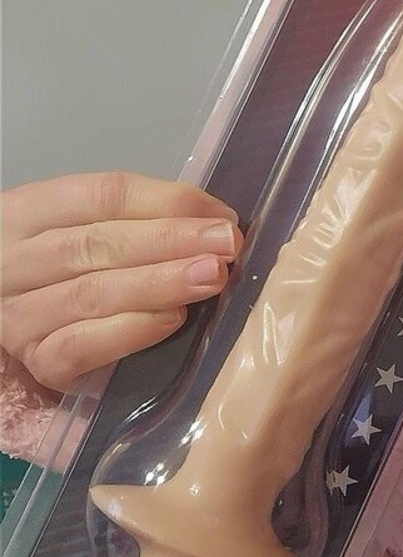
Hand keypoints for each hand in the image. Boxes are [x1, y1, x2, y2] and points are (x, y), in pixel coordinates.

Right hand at [1, 171, 242, 391]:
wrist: (28, 326)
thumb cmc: (69, 273)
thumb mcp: (89, 231)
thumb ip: (143, 220)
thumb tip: (216, 220)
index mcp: (26, 211)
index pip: (100, 194)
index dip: (166, 202)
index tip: (221, 217)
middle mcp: (12, 261)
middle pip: (97, 243)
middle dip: (171, 241)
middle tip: (227, 246)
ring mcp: (18, 315)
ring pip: (92, 293)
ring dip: (160, 284)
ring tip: (211, 277)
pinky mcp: (38, 362)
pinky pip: (82, 346)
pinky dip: (131, 330)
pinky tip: (172, 320)